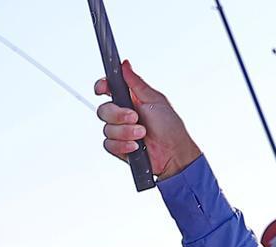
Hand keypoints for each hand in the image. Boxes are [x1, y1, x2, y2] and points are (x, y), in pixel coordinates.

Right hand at [95, 61, 201, 179]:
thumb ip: (136, 83)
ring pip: (107, 129)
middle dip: (118, 115)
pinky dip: (123, 145)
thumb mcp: (154, 99)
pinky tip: (136, 146)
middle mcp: (123, 115)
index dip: (101, 87)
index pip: (108, 89)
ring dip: (125, 132)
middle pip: (103, 110)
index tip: (101, 89)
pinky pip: (109, 144)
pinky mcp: (119, 148)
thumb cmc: (170, 127)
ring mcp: (120, 132)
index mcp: (130, 100)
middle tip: (135, 117)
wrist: (173, 153)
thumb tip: (125, 65)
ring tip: (142, 134)